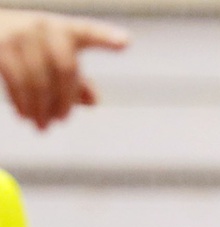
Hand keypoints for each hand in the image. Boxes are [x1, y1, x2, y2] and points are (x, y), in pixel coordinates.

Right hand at [0, 10, 126, 129]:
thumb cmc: (27, 46)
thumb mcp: (52, 56)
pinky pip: (16, 83)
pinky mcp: (0, 49)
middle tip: (62, 120)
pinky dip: (23, 103)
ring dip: (41, 108)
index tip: (125, 43)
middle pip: (65, 69)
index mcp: (63, 29)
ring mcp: (19, 36)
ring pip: (39, 80)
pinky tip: (25, 115)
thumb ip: (76, 78)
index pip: (87, 32)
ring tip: (42, 125)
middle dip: (65, 100)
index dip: (105, 37)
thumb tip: (93, 102)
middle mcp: (43, 28)